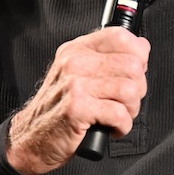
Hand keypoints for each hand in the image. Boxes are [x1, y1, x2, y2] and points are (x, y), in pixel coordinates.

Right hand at [6, 26, 149, 174]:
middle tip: (124, 103)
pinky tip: (111, 128)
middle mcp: (75, 62)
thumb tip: (142, 47)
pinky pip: (120, 114)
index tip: (133, 73)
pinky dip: (123, 127)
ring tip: (118, 116)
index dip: (138, 56)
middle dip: (138, 90)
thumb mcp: (79, 75)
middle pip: (133, 65)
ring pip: (130, 90)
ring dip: (131, 110)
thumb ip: (108, 59)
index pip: (121, 36)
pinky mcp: (77, 108)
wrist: (31, 138)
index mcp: (77, 49)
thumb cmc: (59, 110)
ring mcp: (75, 84)